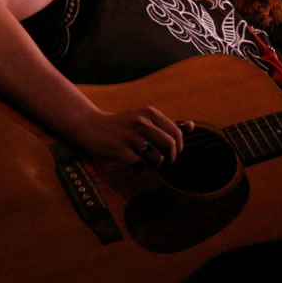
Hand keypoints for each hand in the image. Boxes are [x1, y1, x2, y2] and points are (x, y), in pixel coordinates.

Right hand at [70, 106, 193, 165]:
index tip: (171, 153)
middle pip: (170, 145)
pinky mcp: (119, 149)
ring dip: (155, 165)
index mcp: (150, 113)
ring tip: (147, 163)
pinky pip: (139, 165)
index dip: (178, 148)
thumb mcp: (144, 119)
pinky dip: (140, 169)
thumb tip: (191, 126)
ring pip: (156, 157)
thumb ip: (167, 124)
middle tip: (163, 162)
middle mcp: (141, 122)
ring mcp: (130, 136)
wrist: (90, 126)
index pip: (177, 133)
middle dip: (170, 158)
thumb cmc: (121, 125)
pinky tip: (135, 165)